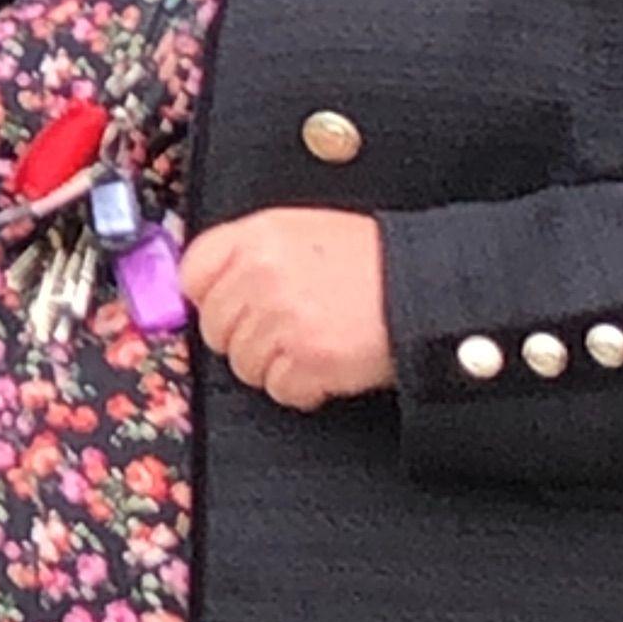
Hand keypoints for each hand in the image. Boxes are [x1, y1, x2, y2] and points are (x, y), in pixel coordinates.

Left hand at [178, 206, 393, 409]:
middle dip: (246, 338)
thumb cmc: (374, 261)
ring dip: (276, 365)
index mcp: (256, 235)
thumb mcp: (305, 232)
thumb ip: (253, 254)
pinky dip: (304, 388)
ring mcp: (281, 318)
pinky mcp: (306, 359)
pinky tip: (328, 366)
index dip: (210, 299)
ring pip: (244, 364)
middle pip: (215, 327)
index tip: (231, 310)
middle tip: (287, 332)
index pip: (192, 274)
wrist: (430, 288)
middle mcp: (260, 274)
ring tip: (314, 345)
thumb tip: (209, 288)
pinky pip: (280, 390)